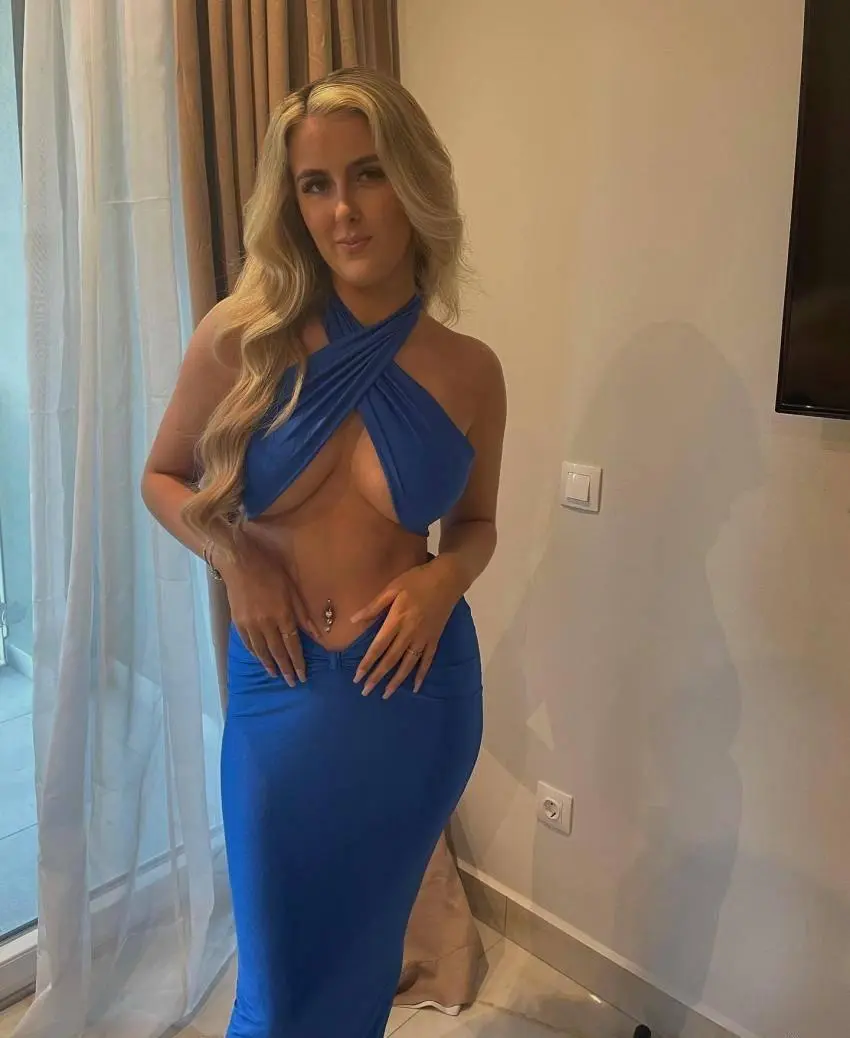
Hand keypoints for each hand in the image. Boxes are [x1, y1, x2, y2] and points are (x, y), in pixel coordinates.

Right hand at [216, 540, 319, 686]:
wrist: (239, 562)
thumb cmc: (271, 571)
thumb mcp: (292, 590)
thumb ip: (304, 614)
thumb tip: (318, 634)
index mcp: (283, 615)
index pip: (292, 645)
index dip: (298, 662)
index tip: (303, 675)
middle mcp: (266, 624)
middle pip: (277, 652)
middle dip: (286, 669)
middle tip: (292, 683)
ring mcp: (250, 624)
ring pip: (261, 651)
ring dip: (270, 665)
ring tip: (276, 675)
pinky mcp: (238, 622)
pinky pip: (248, 644)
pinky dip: (255, 654)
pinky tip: (261, 659)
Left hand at [351, 560, 461, 698]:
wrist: (448, 579)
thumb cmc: (417, 580)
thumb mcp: (392, 588)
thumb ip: (374, 606)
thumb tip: (353, 620)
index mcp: (397, 620)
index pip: (378, 647)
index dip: (367, 663)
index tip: (357, 676)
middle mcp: (409, 633)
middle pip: (391, 660)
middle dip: (377, 677)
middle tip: (366, 691)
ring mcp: (424, 638)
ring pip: (408, 664)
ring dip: (396, 681)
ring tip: (386, 694)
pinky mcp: (435, 639)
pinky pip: (427, 660)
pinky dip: (421, 674)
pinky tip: (415, 687)